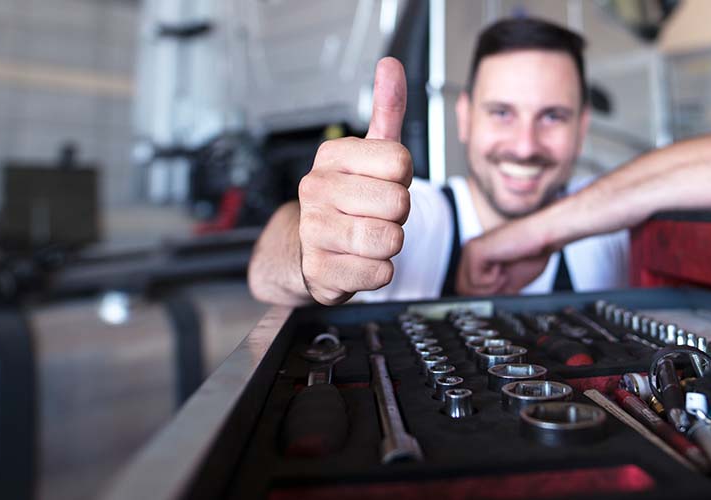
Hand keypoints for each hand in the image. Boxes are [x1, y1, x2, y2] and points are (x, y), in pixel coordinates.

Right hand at [298, 57, 411, 304]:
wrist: (308, 249)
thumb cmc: (349, 199)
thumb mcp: (369, 153)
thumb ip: (386, 110)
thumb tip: (390, 65)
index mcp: (331, 156)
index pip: (400, 161)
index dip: (402, 178)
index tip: (382, 183)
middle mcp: (316, 189)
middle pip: (398, 202)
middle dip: (398, 215)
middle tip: (376, 214)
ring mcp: (313, 231)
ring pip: (389, 239)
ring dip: (391, 244)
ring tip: (369, 236)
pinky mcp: (319, 271)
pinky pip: (379, 273)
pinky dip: (379, 271)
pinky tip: (360, 261)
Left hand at [456, 220, 556, 295]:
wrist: (542, 238)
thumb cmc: (531, 255)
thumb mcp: (508, 282)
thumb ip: (491, 293)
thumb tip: (481, 309)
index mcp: (475, 258)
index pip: (466, 288)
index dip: (484, 295)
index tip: (501, 288)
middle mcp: (469, 252)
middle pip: (462, 290)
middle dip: (486, 292)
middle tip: (503, 278)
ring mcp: (470, 250)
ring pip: (466, 288)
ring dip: (490, 287)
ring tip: (503, 271)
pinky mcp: (475, 251)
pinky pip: (475, 281)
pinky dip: (493, 279)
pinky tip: (502, 265)